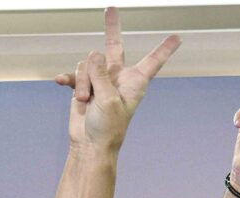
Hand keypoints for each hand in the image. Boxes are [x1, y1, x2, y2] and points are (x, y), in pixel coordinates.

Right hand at [54, 7, 180, 150]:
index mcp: (135, 82)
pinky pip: (73, 73)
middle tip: (111, 7)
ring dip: (84, 83)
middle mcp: (118, 77)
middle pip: (115, 46)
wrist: (90, 143)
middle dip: (112, 27)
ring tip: (88, 101)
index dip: (165, 49)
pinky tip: (62, 84)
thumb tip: (93, 54)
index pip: (153, 61)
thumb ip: (101, 74)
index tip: (178, 37)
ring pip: (86, 64)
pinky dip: (70, 80)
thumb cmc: (108, 127)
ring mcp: (100, 80)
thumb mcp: (109, 100)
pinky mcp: (84, 85)